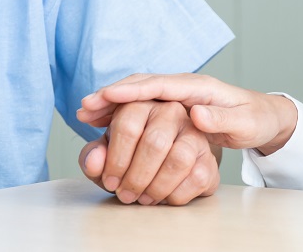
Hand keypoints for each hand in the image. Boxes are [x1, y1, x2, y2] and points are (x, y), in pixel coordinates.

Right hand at [78, 73, 298, 154]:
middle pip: (142, 84)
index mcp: (199, 87)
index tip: (107, 94)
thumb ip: (222, 119)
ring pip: (138, 92)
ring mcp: (177, 93)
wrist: (264, 116)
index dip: (132, 90)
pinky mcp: (173, 103)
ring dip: (112, 100)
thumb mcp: (245, 124)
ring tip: (85, 112)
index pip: (160, 85)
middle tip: (85, 106)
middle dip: (112, 93)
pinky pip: (142, 103)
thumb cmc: (256, 120)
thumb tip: (195, 112)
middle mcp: (184, 85)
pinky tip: (104, 119)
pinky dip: (121, 108)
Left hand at [79, 100, 219, 204]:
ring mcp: (194, 133)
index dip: (116, 160)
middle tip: (124, 195)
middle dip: (135, 177)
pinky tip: (162, 199)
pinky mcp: (208, 158)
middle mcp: (171, 111)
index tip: (109, 181)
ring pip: (178, 159)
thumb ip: (93, 157)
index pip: (128, 126)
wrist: (162, 169)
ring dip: (156, 187)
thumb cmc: (130, 158)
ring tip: (142, 199)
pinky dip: (174, 196)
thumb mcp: (105, 156)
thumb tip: (95, 161)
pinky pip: (195, 178)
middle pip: (154, 143)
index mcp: (141, 103)